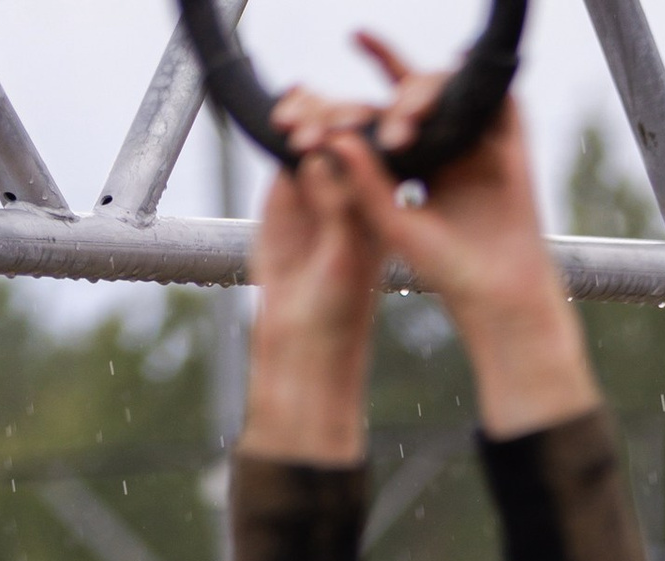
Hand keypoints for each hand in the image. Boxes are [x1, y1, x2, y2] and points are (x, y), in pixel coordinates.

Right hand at [242, 93, 392, 462]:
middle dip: (338, 116)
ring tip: (296, 120)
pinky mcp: (289, 190)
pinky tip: (278, 116)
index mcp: (385, 208)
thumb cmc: (337, 311)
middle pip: (352, 134)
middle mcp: (358, 192)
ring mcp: (323, 188)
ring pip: (319, 134)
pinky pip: (287, 148)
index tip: (360, 126)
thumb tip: (329, 150)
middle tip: (323, 118)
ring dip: (309, 116)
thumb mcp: (343, 257)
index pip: (385, 154)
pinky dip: (283, 128)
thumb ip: (338, 206)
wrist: (301, 339)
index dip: (375, 130)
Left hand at [295, 55, 595, 440]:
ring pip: (449, 92)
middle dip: (396, 96)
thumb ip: (363, 180)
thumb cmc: (446, 272)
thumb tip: (331, 134)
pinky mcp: (511, 147)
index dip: (358, 89)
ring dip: (426, 90)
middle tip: (388, 129)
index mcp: (413, 164)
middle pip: (415, 95)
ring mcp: (478, 144)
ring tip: (408, 113)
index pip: (382, 114)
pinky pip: (499, 100)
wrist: (500, 298)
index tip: (338, 59)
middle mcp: (445, 147)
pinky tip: (460, 67)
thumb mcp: (391, 224)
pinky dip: (481, 78)